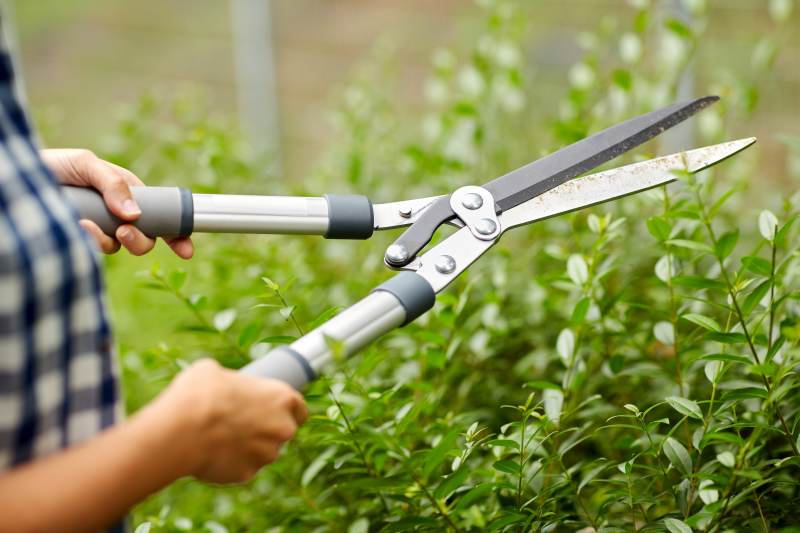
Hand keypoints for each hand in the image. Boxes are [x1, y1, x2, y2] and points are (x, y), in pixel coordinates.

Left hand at [41, 148, 192, 258]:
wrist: (18, 177)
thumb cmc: (54, 165)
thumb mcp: (87, 164)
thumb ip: (113, 184)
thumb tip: (134, 215)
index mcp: (128, 194)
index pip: (160, 216)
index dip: (176, 234)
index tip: (185, 250)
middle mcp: (117, 215)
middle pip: (144, 239)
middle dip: (140, 241)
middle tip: (125, 231)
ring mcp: (99, 229)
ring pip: (119, 247)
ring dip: (108, 240)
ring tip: (87, 224)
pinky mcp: (80, 240)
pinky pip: (93, 249)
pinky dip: (88, 240)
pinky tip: (76, 224)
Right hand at [154, 359, 307, 483]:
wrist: (181, 429)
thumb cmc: (200, 393)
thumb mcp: (216, 371)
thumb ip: (233, 381)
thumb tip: (225, 386)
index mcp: (282, 398)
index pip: (300, 409)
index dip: (288, 411)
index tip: (275, 411)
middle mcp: (282, 429)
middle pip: (282, 432)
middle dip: (266, 430)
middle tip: (241, 422)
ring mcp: (266, 455)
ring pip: (262, 452)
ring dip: (249, 448)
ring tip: (221, 437)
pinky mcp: (247, 475)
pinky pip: (241, 468)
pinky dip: (230, 463)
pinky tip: (212, 453)